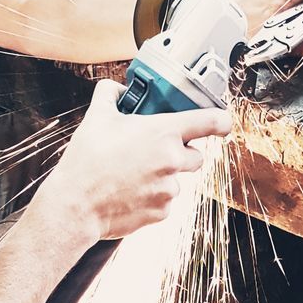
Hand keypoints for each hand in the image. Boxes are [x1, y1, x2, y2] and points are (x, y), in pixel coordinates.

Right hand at [46, 80, 231, 240]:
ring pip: (178, 182)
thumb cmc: (87, 161)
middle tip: (159, 154)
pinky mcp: (162, 213)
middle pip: (197, 157)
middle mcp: (172, 162)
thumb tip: (115, 89)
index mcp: (163, 133)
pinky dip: (153, 199)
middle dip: (184, 154)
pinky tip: (131, 195)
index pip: (209, 122)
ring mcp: (169, 190)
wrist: (76, 205)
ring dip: (164, 179)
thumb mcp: (96, 117)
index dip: (222, 122)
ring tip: (134, 178)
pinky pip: (166, 204)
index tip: (226, 124)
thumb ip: (109, 95)